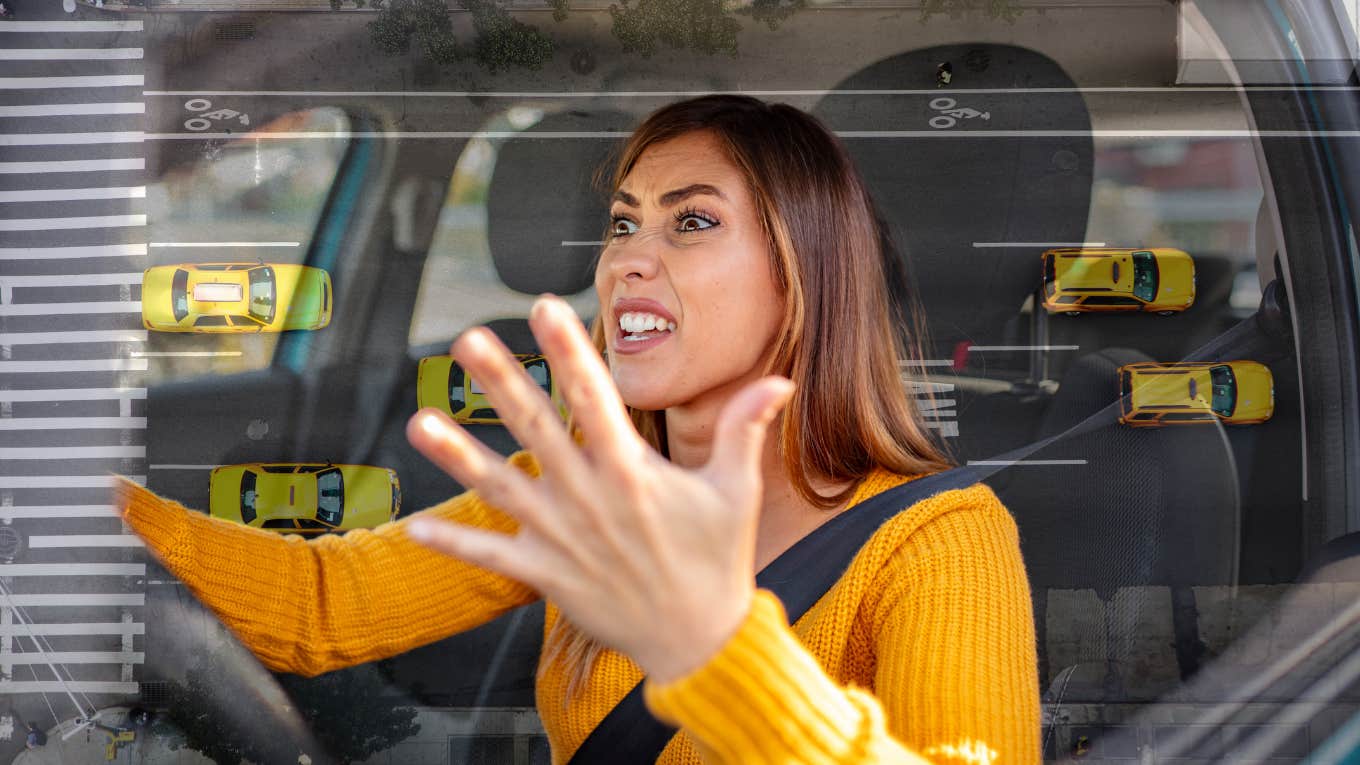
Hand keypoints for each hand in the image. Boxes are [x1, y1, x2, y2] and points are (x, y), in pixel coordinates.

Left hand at [404, 294, 794, 682]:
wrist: (699, 641)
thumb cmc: (718, 561)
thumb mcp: (737, 492)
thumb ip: (744, 430)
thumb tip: (777, 380)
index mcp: (633, 473)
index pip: (595, 398)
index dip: (568, 350)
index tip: (543, 308)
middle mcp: (590, 500)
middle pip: (538, 430)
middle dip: (501, 382)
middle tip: (467, 340)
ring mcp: (563, 539)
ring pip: (502, 488)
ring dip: (459, 455)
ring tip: (419, 421)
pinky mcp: (547, 576)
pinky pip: (492, 559)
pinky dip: (455, 545)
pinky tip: (413, 525)